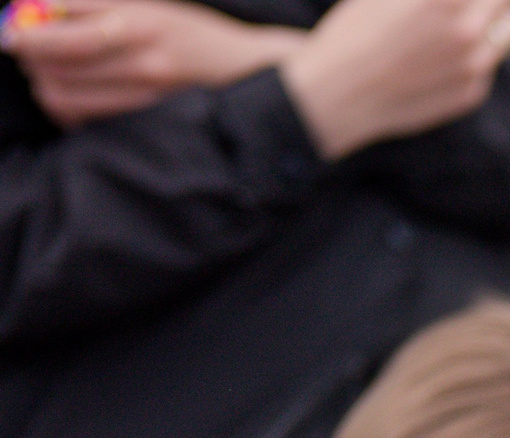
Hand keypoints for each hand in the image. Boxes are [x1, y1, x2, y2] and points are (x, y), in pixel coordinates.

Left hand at [9, 0, 300, 128]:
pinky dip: (68, 110)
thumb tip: (40, 9)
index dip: (24, 33)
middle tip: (28, 52)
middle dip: (30, 58)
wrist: (251, 73)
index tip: (11, 33)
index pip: (59, 28)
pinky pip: (87, 120)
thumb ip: (95, 6)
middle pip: (54, 64)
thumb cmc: (194, 35)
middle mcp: (140, 56)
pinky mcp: (148, 119)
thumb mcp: (150, 5)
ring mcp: (145, 92)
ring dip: (45, 86)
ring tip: (49, 77)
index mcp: (137, 19)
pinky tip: (73, 100)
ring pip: (64, 95)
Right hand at [278, 0, 509, 160]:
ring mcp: (475, 65)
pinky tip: (443, 54)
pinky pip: (491, 61)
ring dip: (497, 17)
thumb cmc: (356, 30)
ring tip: (469, 17)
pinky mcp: (473, 92)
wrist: (339, 93)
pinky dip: (479, 50)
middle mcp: (467, 30)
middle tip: (467, 1)